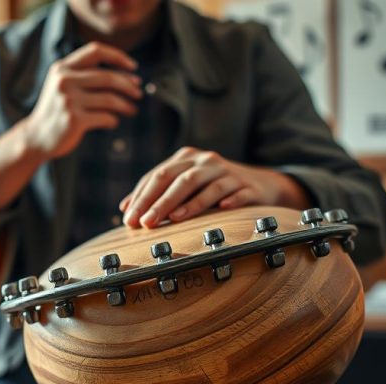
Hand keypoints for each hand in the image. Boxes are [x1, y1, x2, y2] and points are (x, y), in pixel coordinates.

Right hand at [19, 42, 141, 159]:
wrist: (36, 137)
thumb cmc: (57, 110)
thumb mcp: (64, 85)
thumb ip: (87, 75)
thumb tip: (129, 76)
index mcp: (62, 67)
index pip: (96, 51)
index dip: (118, 56)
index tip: (133, 67)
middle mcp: (64, 80)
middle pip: (108, 77)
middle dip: (128, 85)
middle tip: (138, 93)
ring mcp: (68, 100)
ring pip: (110, 99)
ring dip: (126, 105)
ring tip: (132, 110)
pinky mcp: (74, 120)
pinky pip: (106, 117)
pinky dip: (113, 120)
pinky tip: (113, 122)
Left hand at [119, 147, 309, 228]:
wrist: (260, 184)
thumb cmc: (213, 188)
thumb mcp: (185, 186)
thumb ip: (157, 193)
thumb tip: (125, 209)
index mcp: (186, 158)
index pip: (157, 176)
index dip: (141, 197)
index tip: (128, 219)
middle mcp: (205, 161)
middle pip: (177, 179)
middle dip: (158, 201)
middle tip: (144, 223)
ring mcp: (227, 171)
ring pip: (204, 184)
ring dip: (188, 203)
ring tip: (173, 219)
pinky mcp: (247, 185)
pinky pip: (237, 192)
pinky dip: (230, 199)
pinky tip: (223, 208)